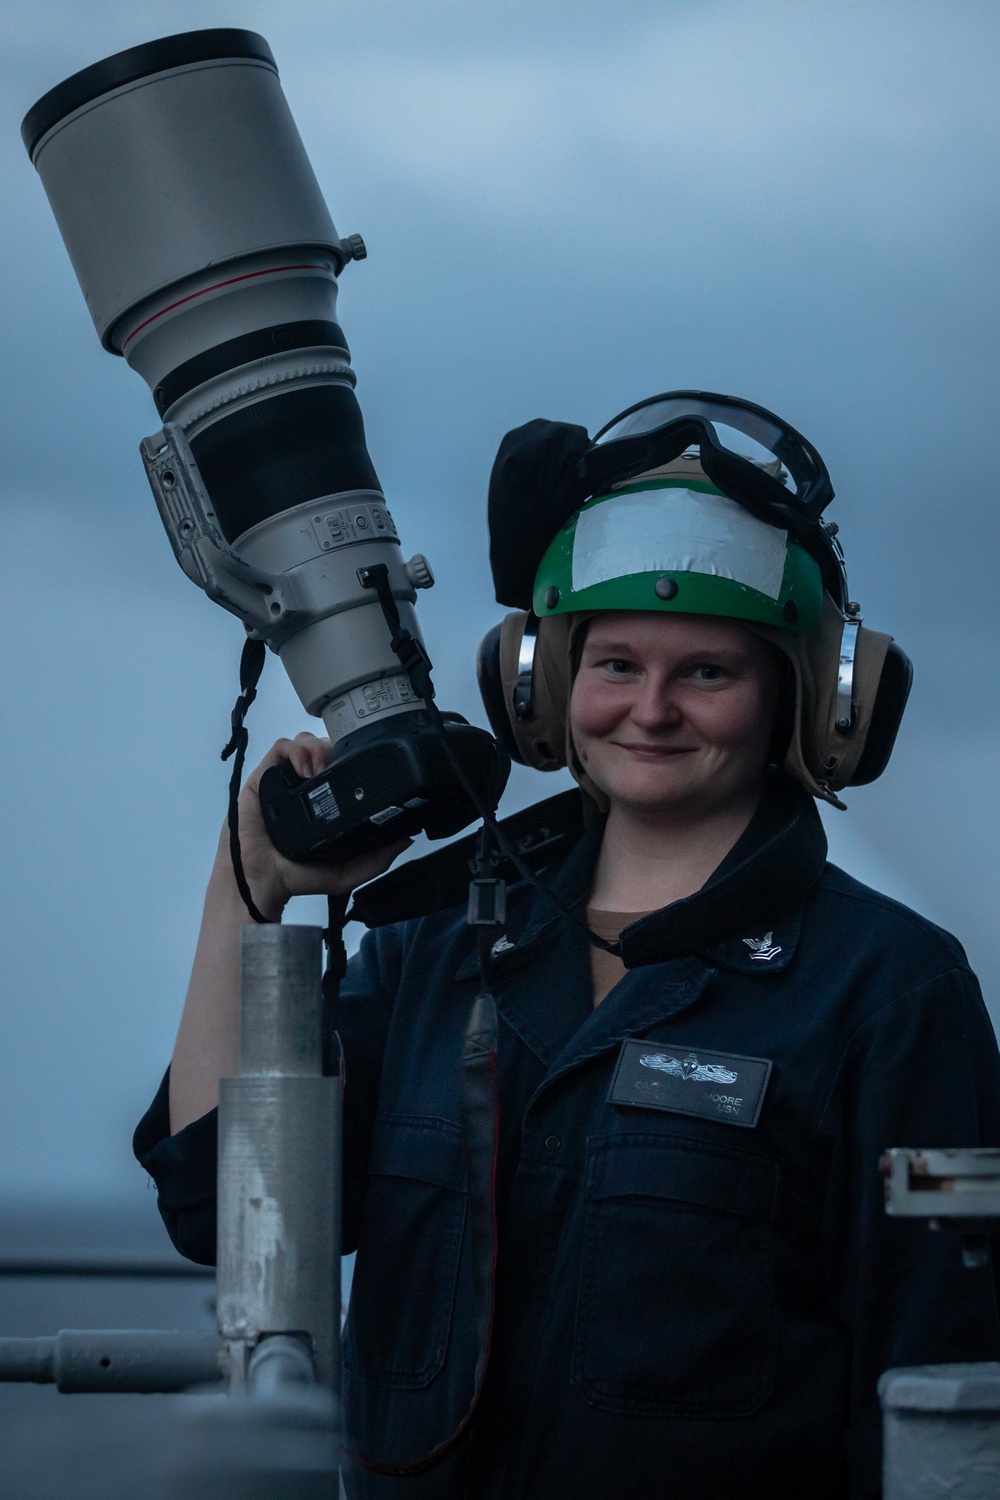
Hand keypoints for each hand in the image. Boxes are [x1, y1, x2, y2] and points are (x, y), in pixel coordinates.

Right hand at [216, 732, 410, 919]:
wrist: (261, 881)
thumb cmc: (296, 876)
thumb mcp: (345, 872)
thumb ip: (375, 860)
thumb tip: (404, 841)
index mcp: (323, 801)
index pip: (340, 765)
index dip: (350, 758)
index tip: (361, 766)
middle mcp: (303, 787)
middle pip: (323, 747)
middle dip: (333, 748)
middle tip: (338, 765)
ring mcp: (282, 780)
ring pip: (303, 742)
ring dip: (316, 747)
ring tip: (319, 768)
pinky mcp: (262, 777)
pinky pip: (280, 748)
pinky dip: (295, 750)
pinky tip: (303, 769)